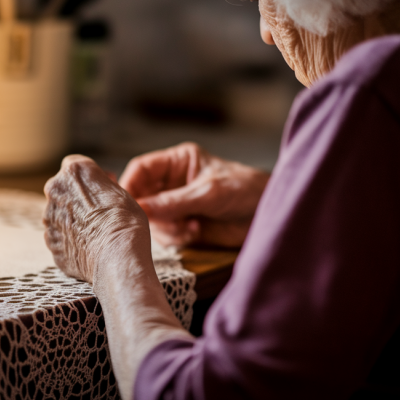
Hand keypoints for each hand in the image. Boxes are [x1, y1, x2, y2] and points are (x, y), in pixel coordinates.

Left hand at [43, 155, 151, 284]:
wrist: (116, 256)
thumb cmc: (125, 221)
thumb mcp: (121, 191)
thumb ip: (102, 185)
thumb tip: (99, 187)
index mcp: (72, 173)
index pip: (74, 166)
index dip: (89, 178)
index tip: (101, 187)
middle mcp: (55, 191)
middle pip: (63, 190)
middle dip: (77, 198)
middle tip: (98, 212)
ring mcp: (49, 219)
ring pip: (59, 214)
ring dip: (72, 220)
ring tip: (95, 233)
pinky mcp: (51, 243)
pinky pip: (60, 237)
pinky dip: (71, 241)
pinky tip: (89, 247)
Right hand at [119, 142, 269, 247]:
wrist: (271, 216)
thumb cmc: (246, 190)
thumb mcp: (209, 192)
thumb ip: (173, 201)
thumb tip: (140, 208)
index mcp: (178, 161)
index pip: (141, 169)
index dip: (131, 184)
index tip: (128, 204)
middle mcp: (173, 183)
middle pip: (142, 197)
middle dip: (150, 212)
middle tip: (165, 221)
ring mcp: (178, 205)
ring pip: (152, 219)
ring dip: (166, 227)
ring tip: (189, 227)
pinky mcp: (185, 226)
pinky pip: (166, 235)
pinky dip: (176, 237)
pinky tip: (195, 232)